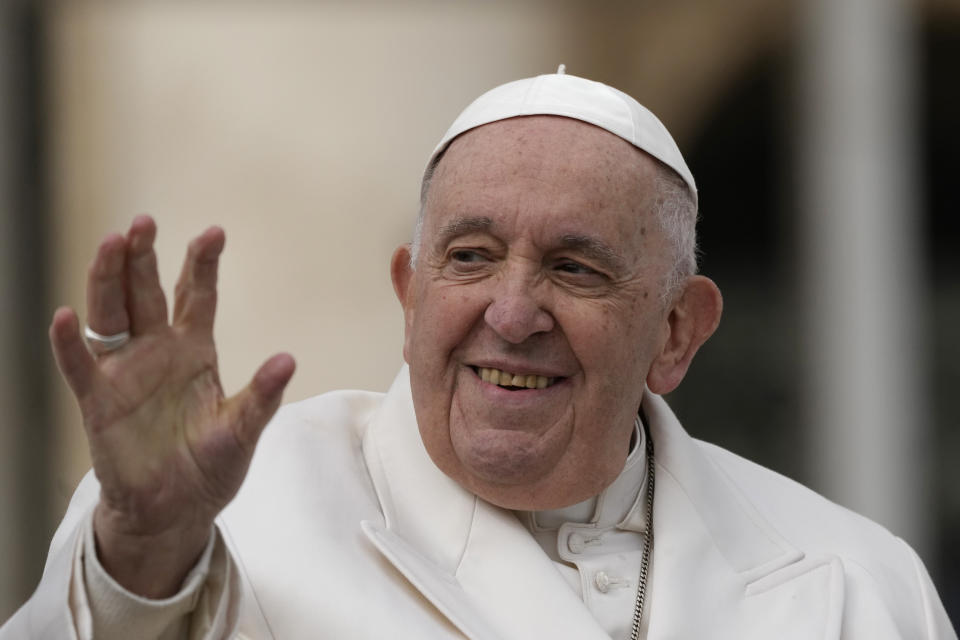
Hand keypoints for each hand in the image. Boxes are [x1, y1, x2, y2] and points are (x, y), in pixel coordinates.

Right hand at [49, 215, 294, 597]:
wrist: (176, 511)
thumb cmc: (210, 467)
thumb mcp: (243, 431)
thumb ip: (261, 396)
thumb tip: (287, 360)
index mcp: (196, 351)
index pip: (197, 295)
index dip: (202, 264)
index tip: (213, 232)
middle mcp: (157, 352)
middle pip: (147, 293)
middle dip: (144, 257)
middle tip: (144, 222)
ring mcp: (125, 373)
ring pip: (111, 316)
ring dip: (109, 280)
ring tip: (112, 243)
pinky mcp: (98, 402)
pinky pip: (79, 367)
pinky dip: (69, 344)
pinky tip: (64, 317)